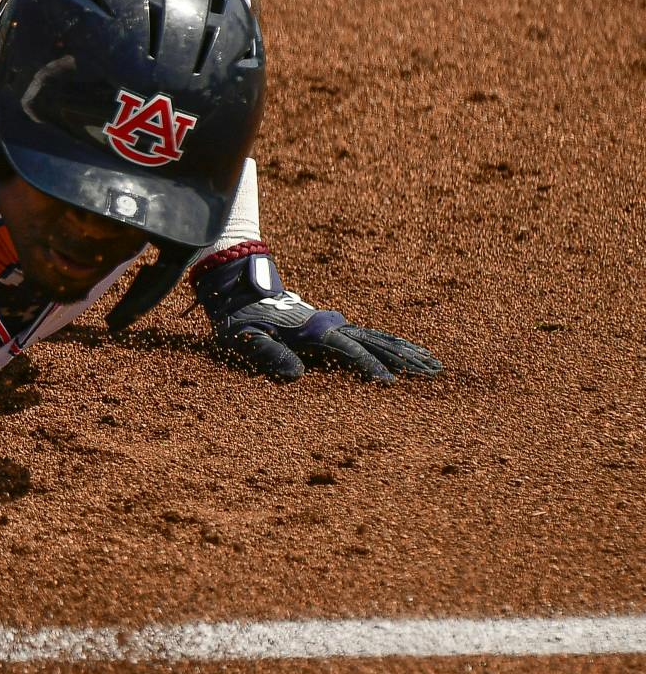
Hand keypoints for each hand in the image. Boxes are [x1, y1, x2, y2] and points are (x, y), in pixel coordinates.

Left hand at [193, 251, 441, 383]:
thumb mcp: (246, 340)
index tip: (390, 383)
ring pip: (378, 337)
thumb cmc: (240, 320)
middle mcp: (329, 327)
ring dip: (405, 350)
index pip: (347, 352)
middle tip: (434, 373)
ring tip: (434, 364)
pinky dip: (391, 343)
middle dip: (404, 358)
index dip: (367, 367)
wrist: (238, 289)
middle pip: (374, 342)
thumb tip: (297, 376)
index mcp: (312, 333)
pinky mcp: (333, 326)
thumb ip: (270, 356)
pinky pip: (369, 335)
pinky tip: (407, 352)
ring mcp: (334, 325)